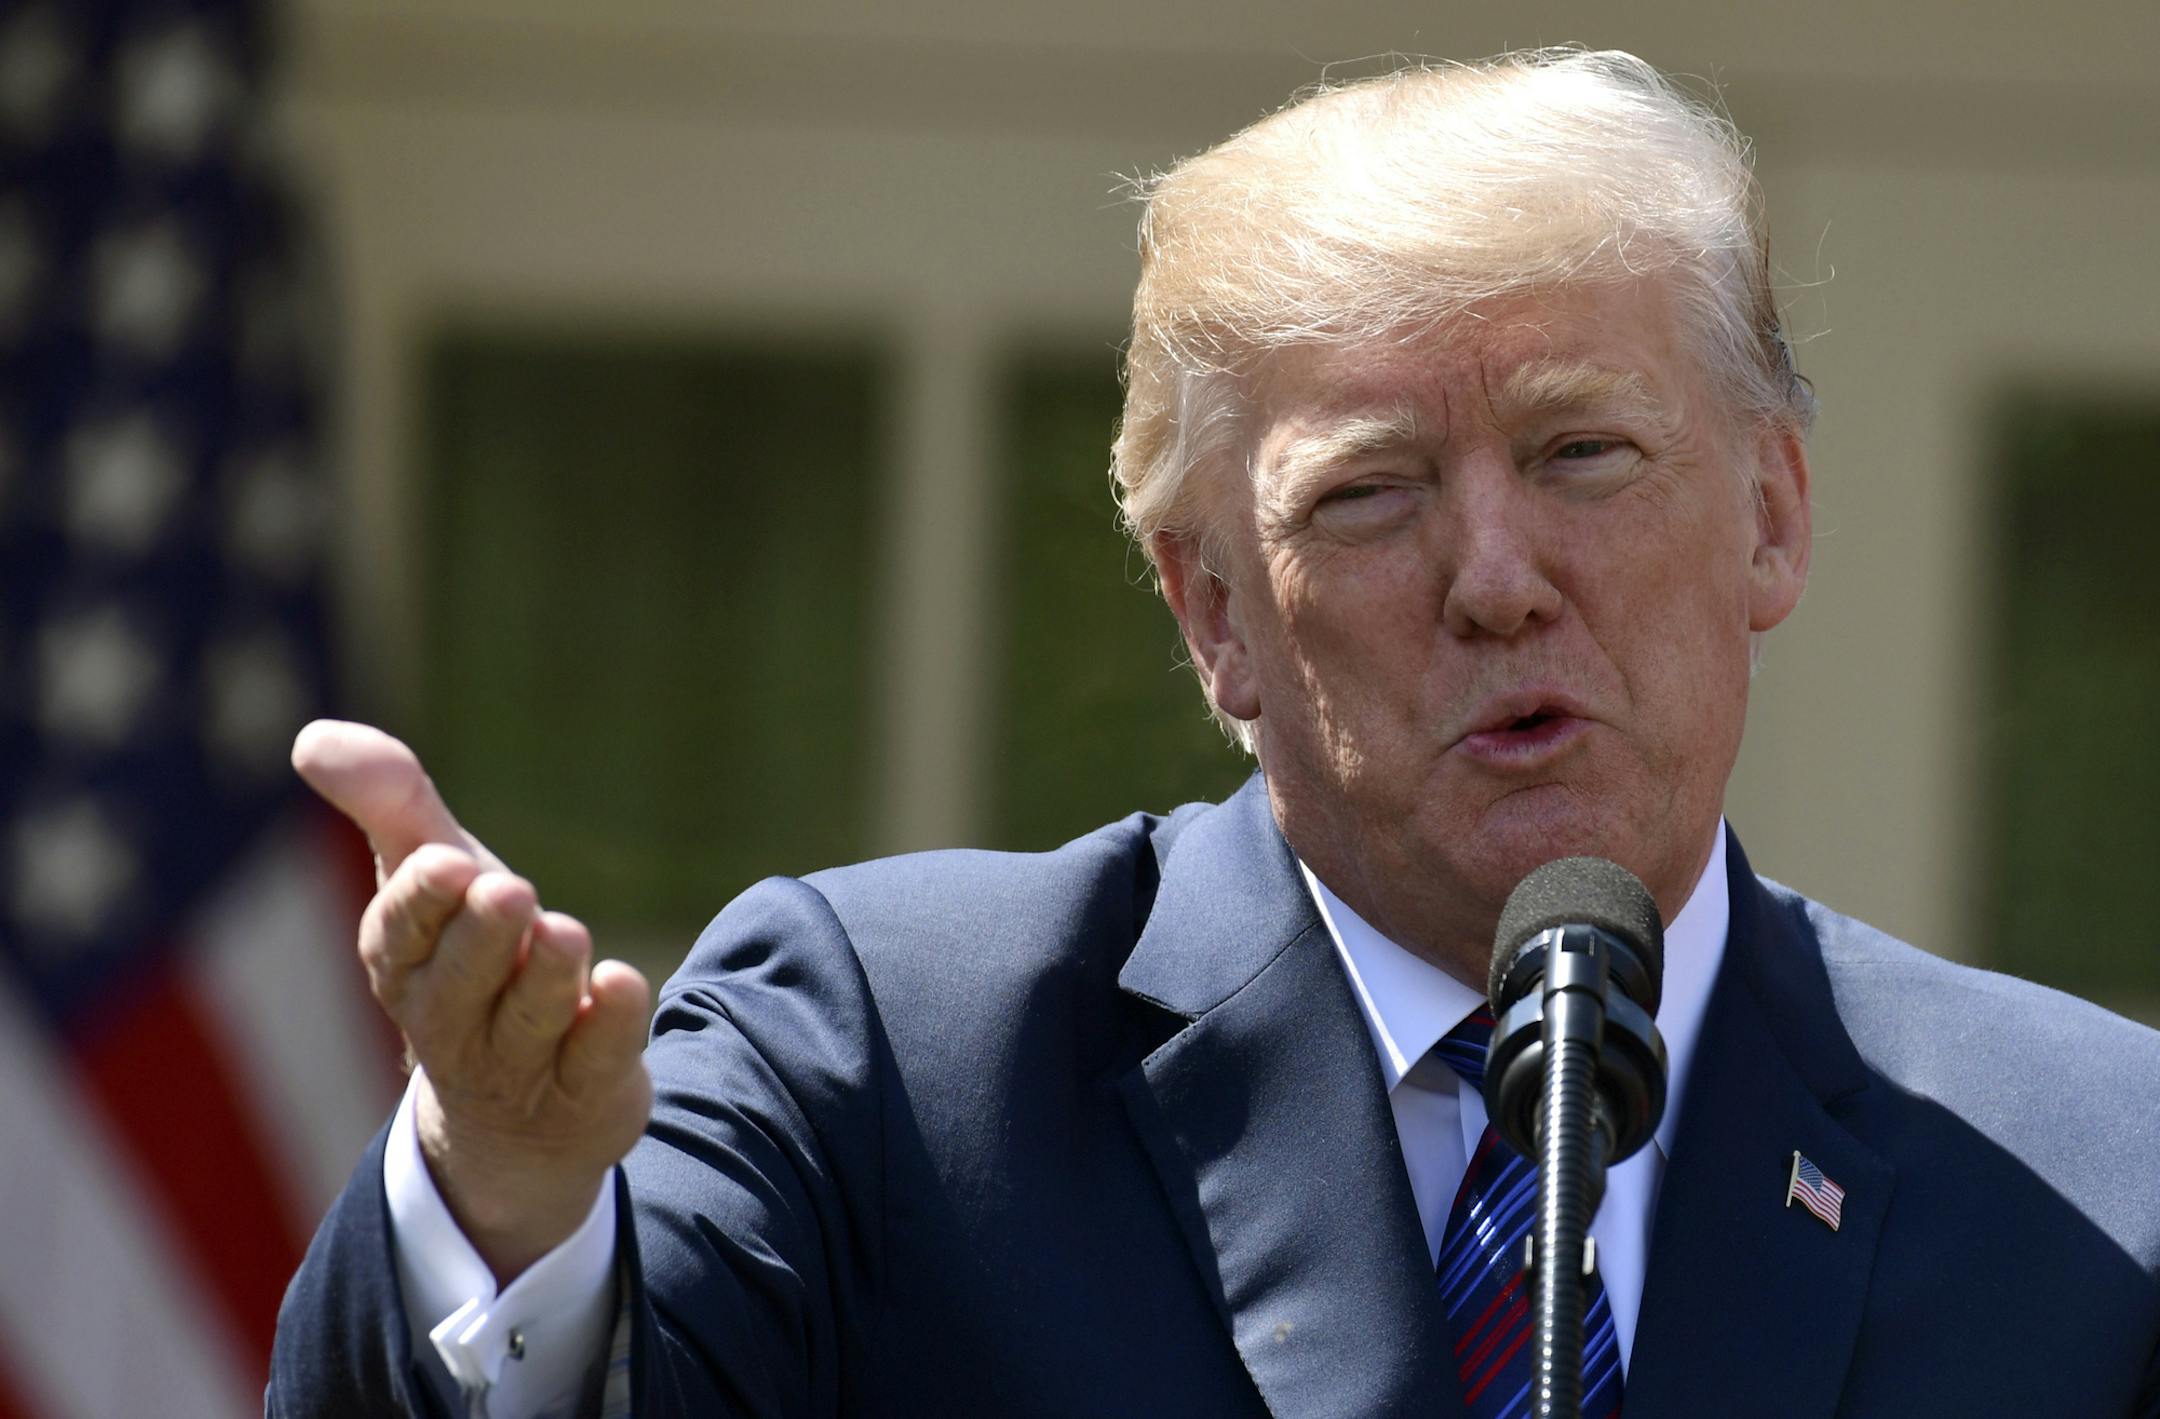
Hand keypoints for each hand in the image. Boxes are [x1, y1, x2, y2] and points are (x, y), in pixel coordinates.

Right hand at [292, 720, 652, 1282]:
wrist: (523, 1110)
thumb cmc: (472, 959)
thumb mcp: (435, 876)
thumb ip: (390, 805)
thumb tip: (314, 740)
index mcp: (404, 962)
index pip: (401, 931)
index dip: (424, 899)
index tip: (447, 862)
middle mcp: (451, 1020)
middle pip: (461, 980)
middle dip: (483, 936)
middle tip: (510, 891)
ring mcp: (520, 1062)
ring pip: (530, 1020)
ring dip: (547, 976)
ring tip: (565, 933)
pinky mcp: (586, 1088)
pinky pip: (596, 1059)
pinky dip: (612, 1023)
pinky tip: (623, 983)